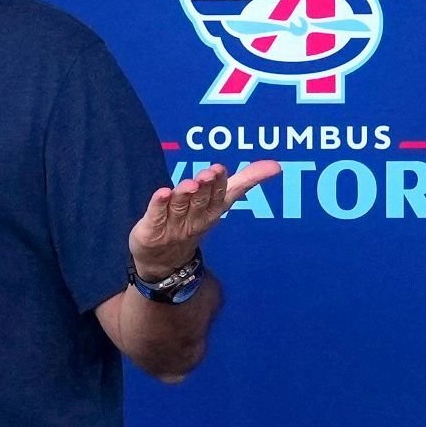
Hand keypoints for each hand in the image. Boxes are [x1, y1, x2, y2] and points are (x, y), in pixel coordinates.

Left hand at [128, 160, 281, 280]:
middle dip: (205, 187)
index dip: (219, 183)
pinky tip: (162, 192)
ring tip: (190, 183)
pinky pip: (157, 215)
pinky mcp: (152, 230)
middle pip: (201, 201)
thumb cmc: (191, 223)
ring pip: (180, 207)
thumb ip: (243, 182)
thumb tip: (275, 165)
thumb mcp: (217, 203)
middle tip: (208, 174)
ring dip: (185, 194)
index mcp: (211, 212)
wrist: (163, 262)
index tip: (220, 169)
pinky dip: (159, 204)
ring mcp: (173, 225)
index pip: (219, 197)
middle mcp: (194, 219)